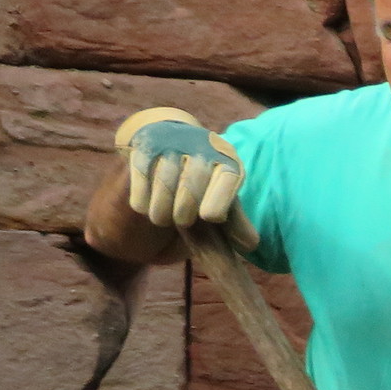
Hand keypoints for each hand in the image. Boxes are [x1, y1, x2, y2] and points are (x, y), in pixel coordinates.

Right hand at [113, 106, 256, 249]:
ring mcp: (171, 145)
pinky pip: (140, 183)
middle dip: (185, 215)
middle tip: (183, 221)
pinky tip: (147, 204)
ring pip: (163, 187)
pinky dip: (143, 203)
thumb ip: (234, 222)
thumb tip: (250, 245)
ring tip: (164, 217)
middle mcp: (201, 147)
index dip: (217, 203)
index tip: (208, 217)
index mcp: (228, 160)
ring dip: (161, 213)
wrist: (165, 145)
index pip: (228, 178)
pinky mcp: (143, 149)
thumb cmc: (200, 184)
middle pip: (192, 189)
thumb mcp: (220, 199)